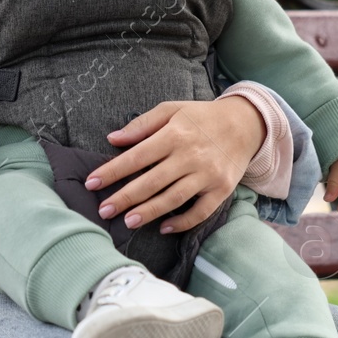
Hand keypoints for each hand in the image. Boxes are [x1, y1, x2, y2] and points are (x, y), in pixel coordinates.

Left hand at [85, 97, 265, 233]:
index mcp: (175, 134)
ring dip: (149, 212)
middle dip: (125, 197)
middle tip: (103, 211)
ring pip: (174, 198)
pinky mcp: (222, 190)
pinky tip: (164, 228)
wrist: (245, 124)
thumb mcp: (172, 109)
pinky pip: (201, 211)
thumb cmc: (201, 117)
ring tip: (128, 222)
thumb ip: (142, 124)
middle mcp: (191, 155)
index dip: (113, 171)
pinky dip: (183, 222)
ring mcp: (208, 174)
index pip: (137, 156)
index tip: (91, 183)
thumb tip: (112, 139)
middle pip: (152, 181)